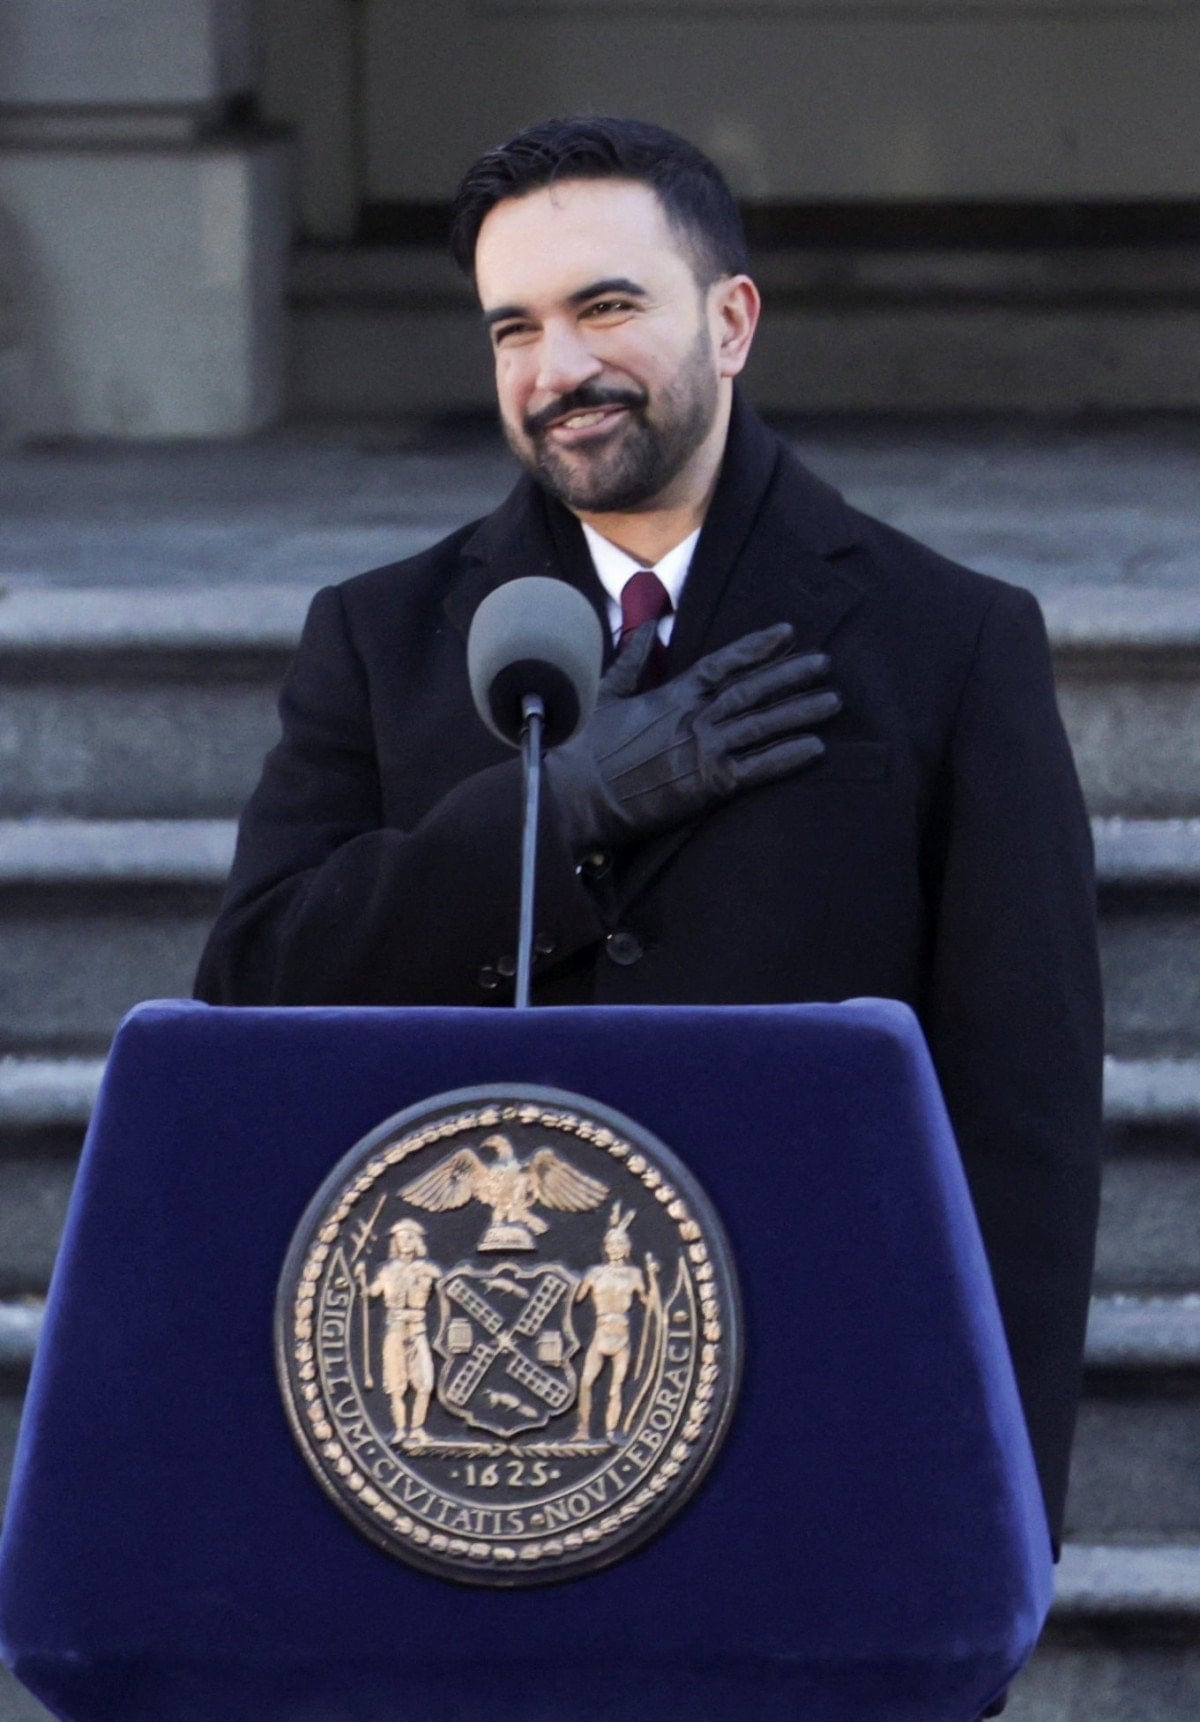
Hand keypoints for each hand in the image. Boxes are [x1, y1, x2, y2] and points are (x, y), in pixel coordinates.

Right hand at [544, 622, 839, 850]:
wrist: (576, 792)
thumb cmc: (584, 745)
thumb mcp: (606, 692)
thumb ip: (630, 659)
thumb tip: (641, 626)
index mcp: (672, 694)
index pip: (725, 663)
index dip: (758, 647)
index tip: (788, 633)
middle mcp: (694, 717)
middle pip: (754, 690)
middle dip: (792, 674)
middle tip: (826, 664)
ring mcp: (703, 749)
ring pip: (763, 725)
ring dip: (800, 711)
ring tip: (833, 702)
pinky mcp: (707, 784)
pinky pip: (758, 768)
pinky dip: (787, 757)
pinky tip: (815, 748)